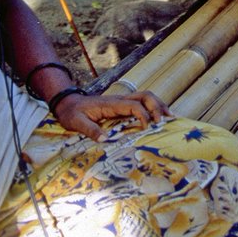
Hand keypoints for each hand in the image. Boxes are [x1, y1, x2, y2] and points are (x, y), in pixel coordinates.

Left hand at [53, 91, 170, 141]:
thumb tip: (105, 140)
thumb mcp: (76, 123)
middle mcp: (119, 99)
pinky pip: (141, 102)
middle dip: (157, 107)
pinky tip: (159, 117)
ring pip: (145, 97)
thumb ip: (91, 130)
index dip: (143, 115)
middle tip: (164, 121)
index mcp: (111, 104)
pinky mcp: (122, 105)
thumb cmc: (72, 113)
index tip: (146, 129)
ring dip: (158, 105)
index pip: (133, 105)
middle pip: (145, 96)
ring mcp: (122, 101)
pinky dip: (153, 107)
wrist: (67, 103)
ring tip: (169, 117)